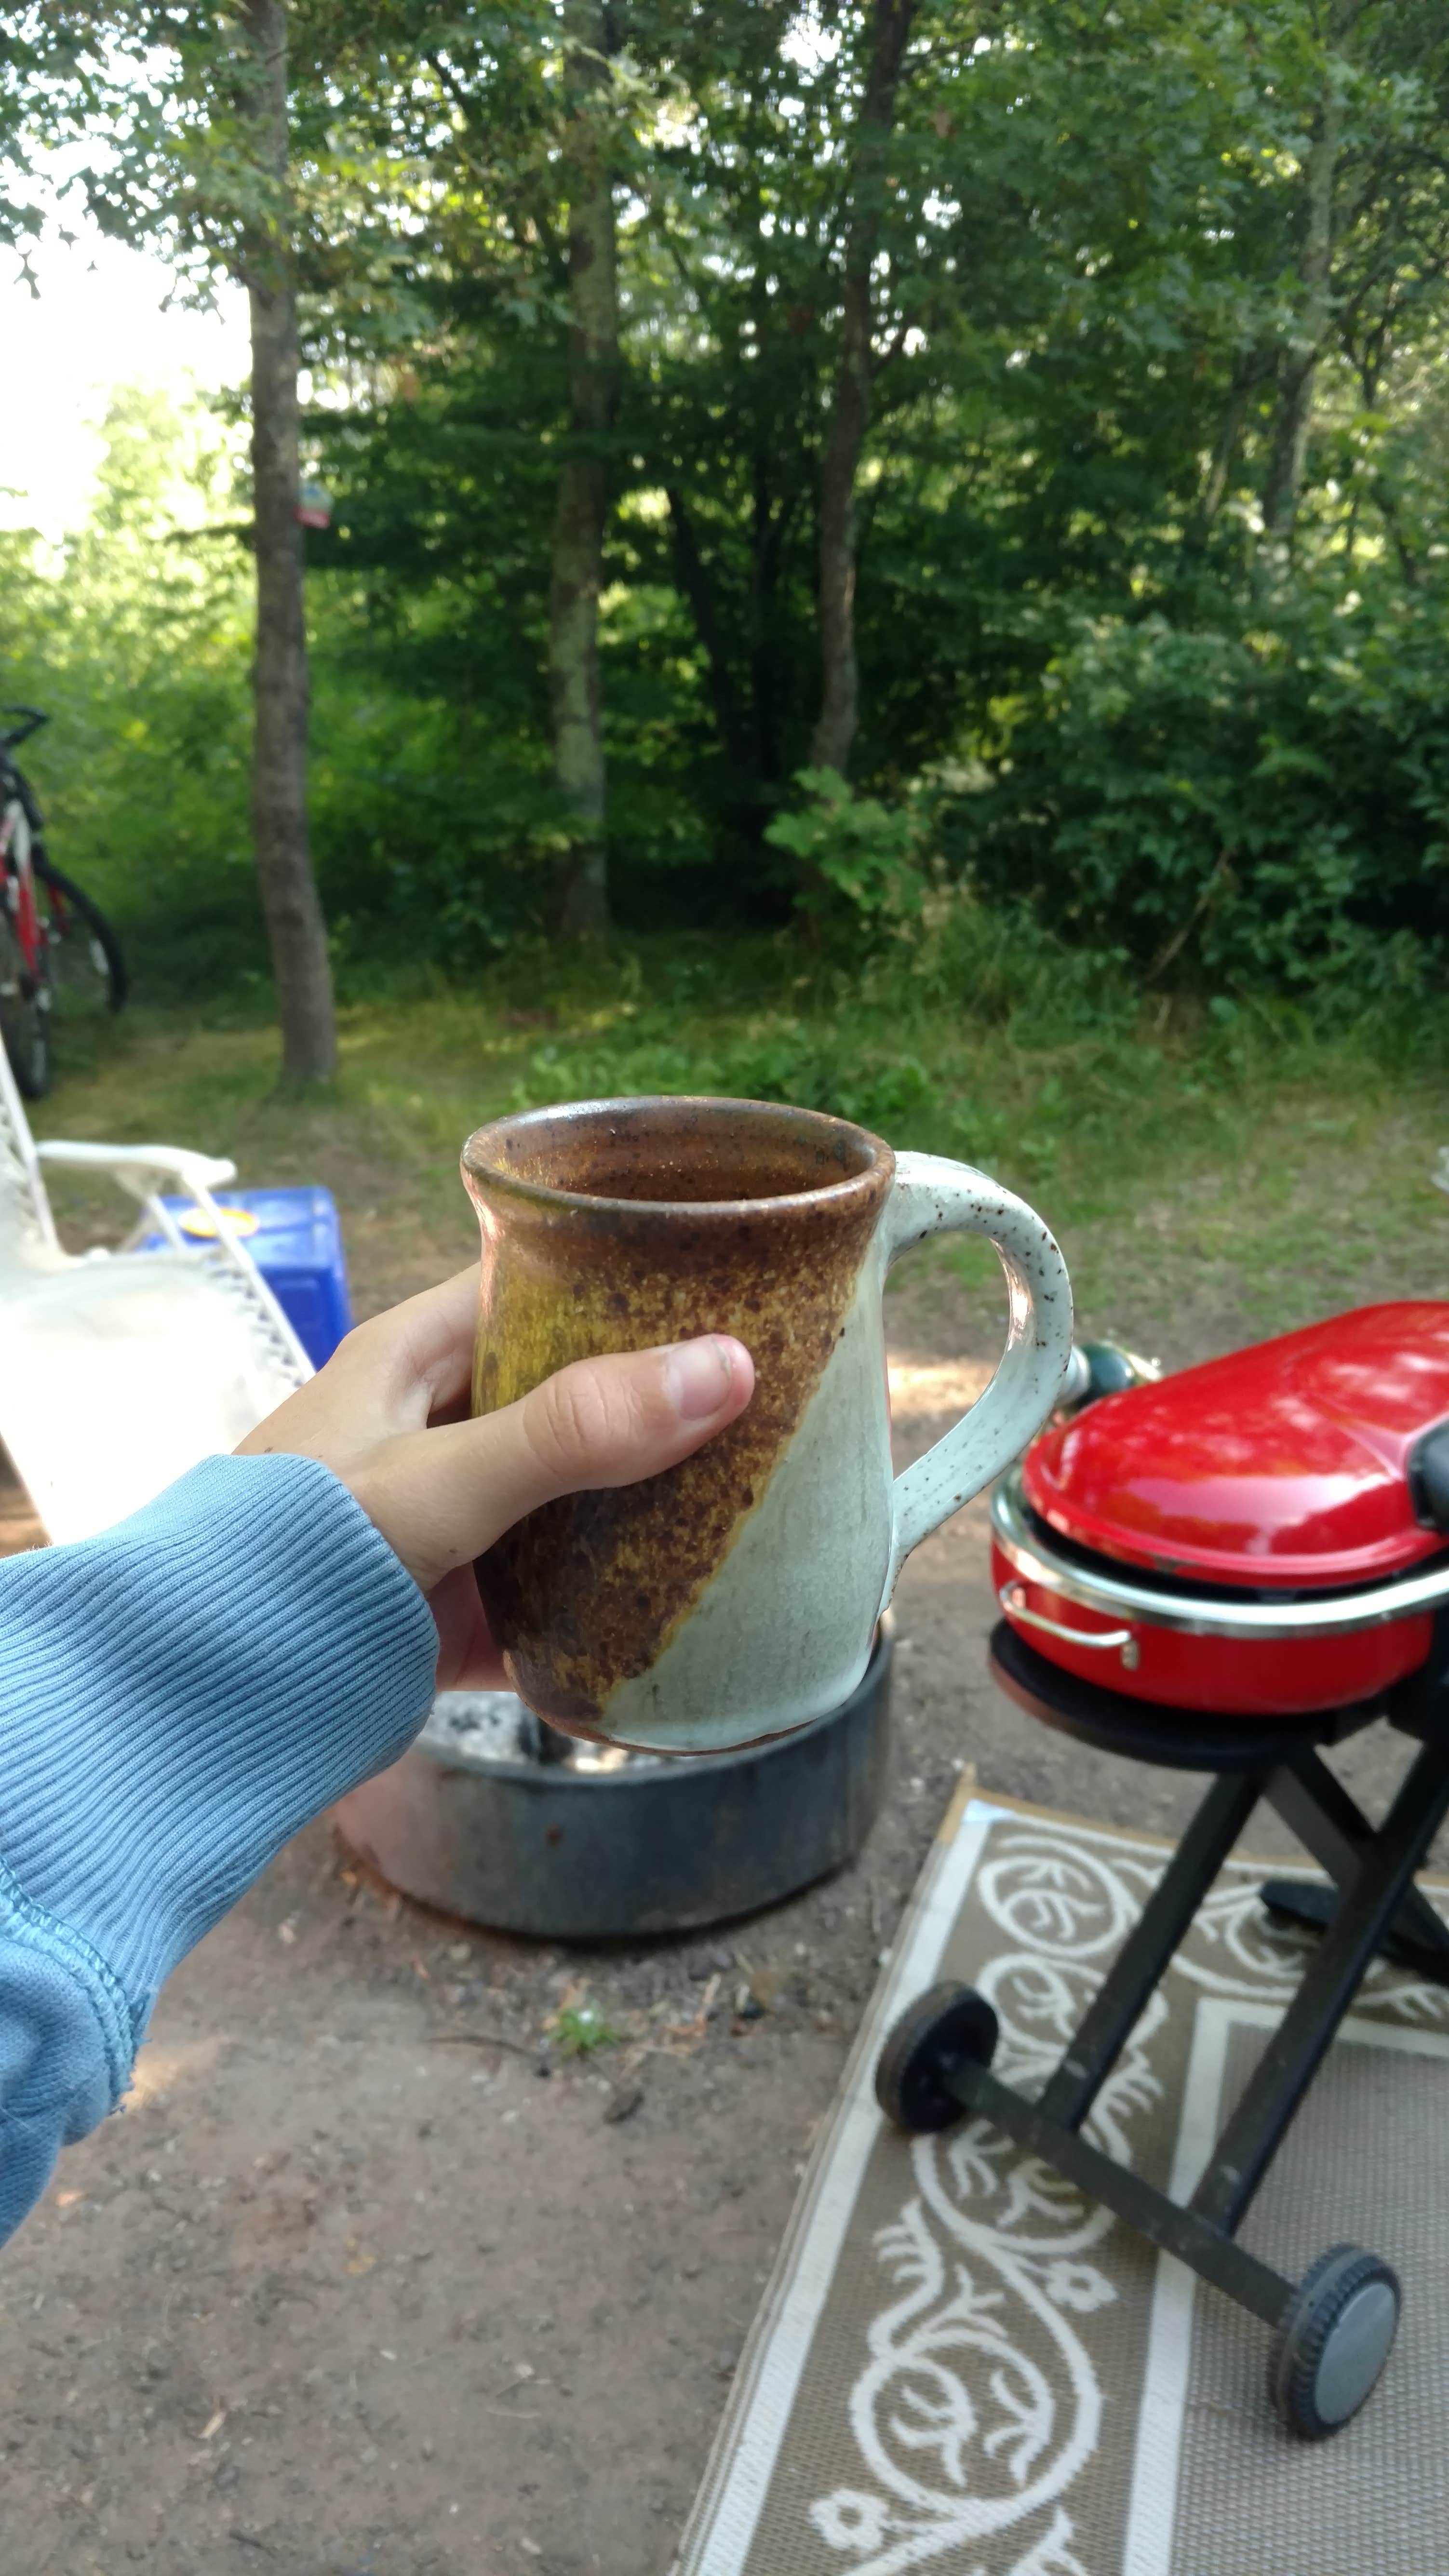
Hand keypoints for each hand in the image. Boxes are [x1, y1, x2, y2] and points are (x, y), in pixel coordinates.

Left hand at [236, 1267, 754, 1689]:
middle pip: (569, 1391)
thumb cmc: (292, 1557)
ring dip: (648, 1498)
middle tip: (771, 1392)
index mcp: (411, 1359)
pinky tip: (697, 1597)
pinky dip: (618, 1597)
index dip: (621, 1276)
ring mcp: (455, 1522)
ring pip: (574, 1493)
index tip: (722, 1281)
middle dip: (657, 1397)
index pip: (533, 1284)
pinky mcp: (464, 1611)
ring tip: (763, 1485)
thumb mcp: (438, 1480)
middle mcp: (435, 1429)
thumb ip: (572, 1430)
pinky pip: (562, 1592)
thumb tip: (721, 1367)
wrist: (210, 1701)